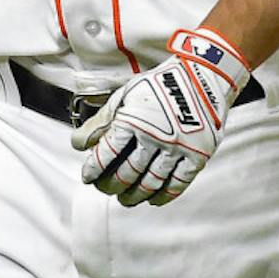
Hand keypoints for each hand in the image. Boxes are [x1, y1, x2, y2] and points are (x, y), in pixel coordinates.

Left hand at [71, 27, 250, 206]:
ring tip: (125, 199)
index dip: (94, 168)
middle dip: (112, 184)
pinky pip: (178, 183)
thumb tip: (77, 143)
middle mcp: (155, 137)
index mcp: (133, 120)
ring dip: (135, 195)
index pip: (108, 152)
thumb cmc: (159, 85)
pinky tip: (153, 199)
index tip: (88, 177)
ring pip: (151, 182)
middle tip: (104, 189)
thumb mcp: (125, 95)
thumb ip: (102, 120)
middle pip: (128, 172)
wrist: (201, 78)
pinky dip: (164, 195)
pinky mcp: (197, 155)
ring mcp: (177, 148)